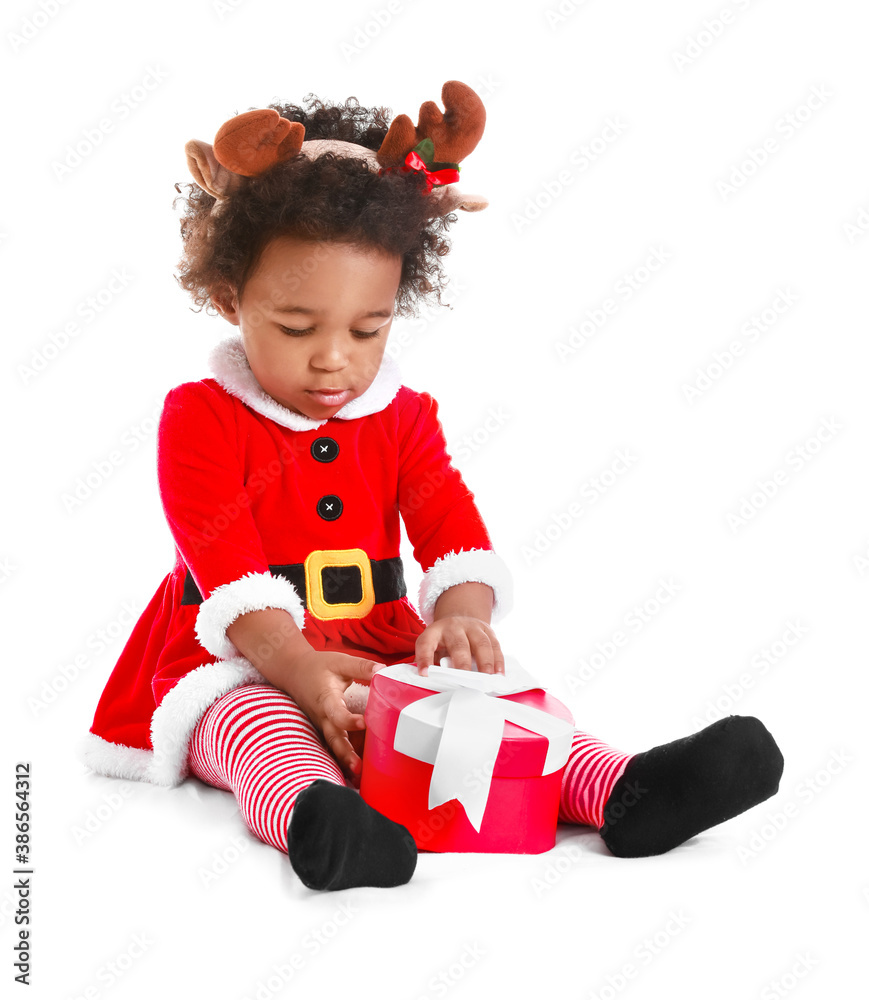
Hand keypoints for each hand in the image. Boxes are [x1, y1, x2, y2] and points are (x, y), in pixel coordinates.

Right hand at [283, 649, 383, 780]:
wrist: (293, 672)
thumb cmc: (319, 666)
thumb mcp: (340, 661)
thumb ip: (362, 666)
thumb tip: (383, 670)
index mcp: (327, 699)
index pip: (336, 713)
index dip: (349, 720)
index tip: (364, 722)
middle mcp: (322, 716)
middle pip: (333, 738)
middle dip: (345, 753)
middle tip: (359, 767)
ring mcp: (321, 725)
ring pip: (332, 745)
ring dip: (343, 760)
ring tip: (357, 774)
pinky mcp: (323, 728)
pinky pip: (331, 744)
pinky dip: (341, 757)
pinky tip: (354, 770)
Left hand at [414, 615, 503, 676]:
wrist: (459, 619)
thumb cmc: (444, 642)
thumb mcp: (433, 647)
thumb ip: (433, 663)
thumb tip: (435, 684)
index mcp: (435, 631)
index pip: (426, 643)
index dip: (424, 658)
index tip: (425, 674)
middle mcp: (453, 626)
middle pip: (458, 644)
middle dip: (462, 663)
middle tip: (465, 681)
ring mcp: (472, 626)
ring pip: (481, 643)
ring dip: (485, 662)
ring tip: (487, 678)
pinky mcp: (487, 630)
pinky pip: (495, 645)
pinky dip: (498, 660)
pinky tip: (499, 674)